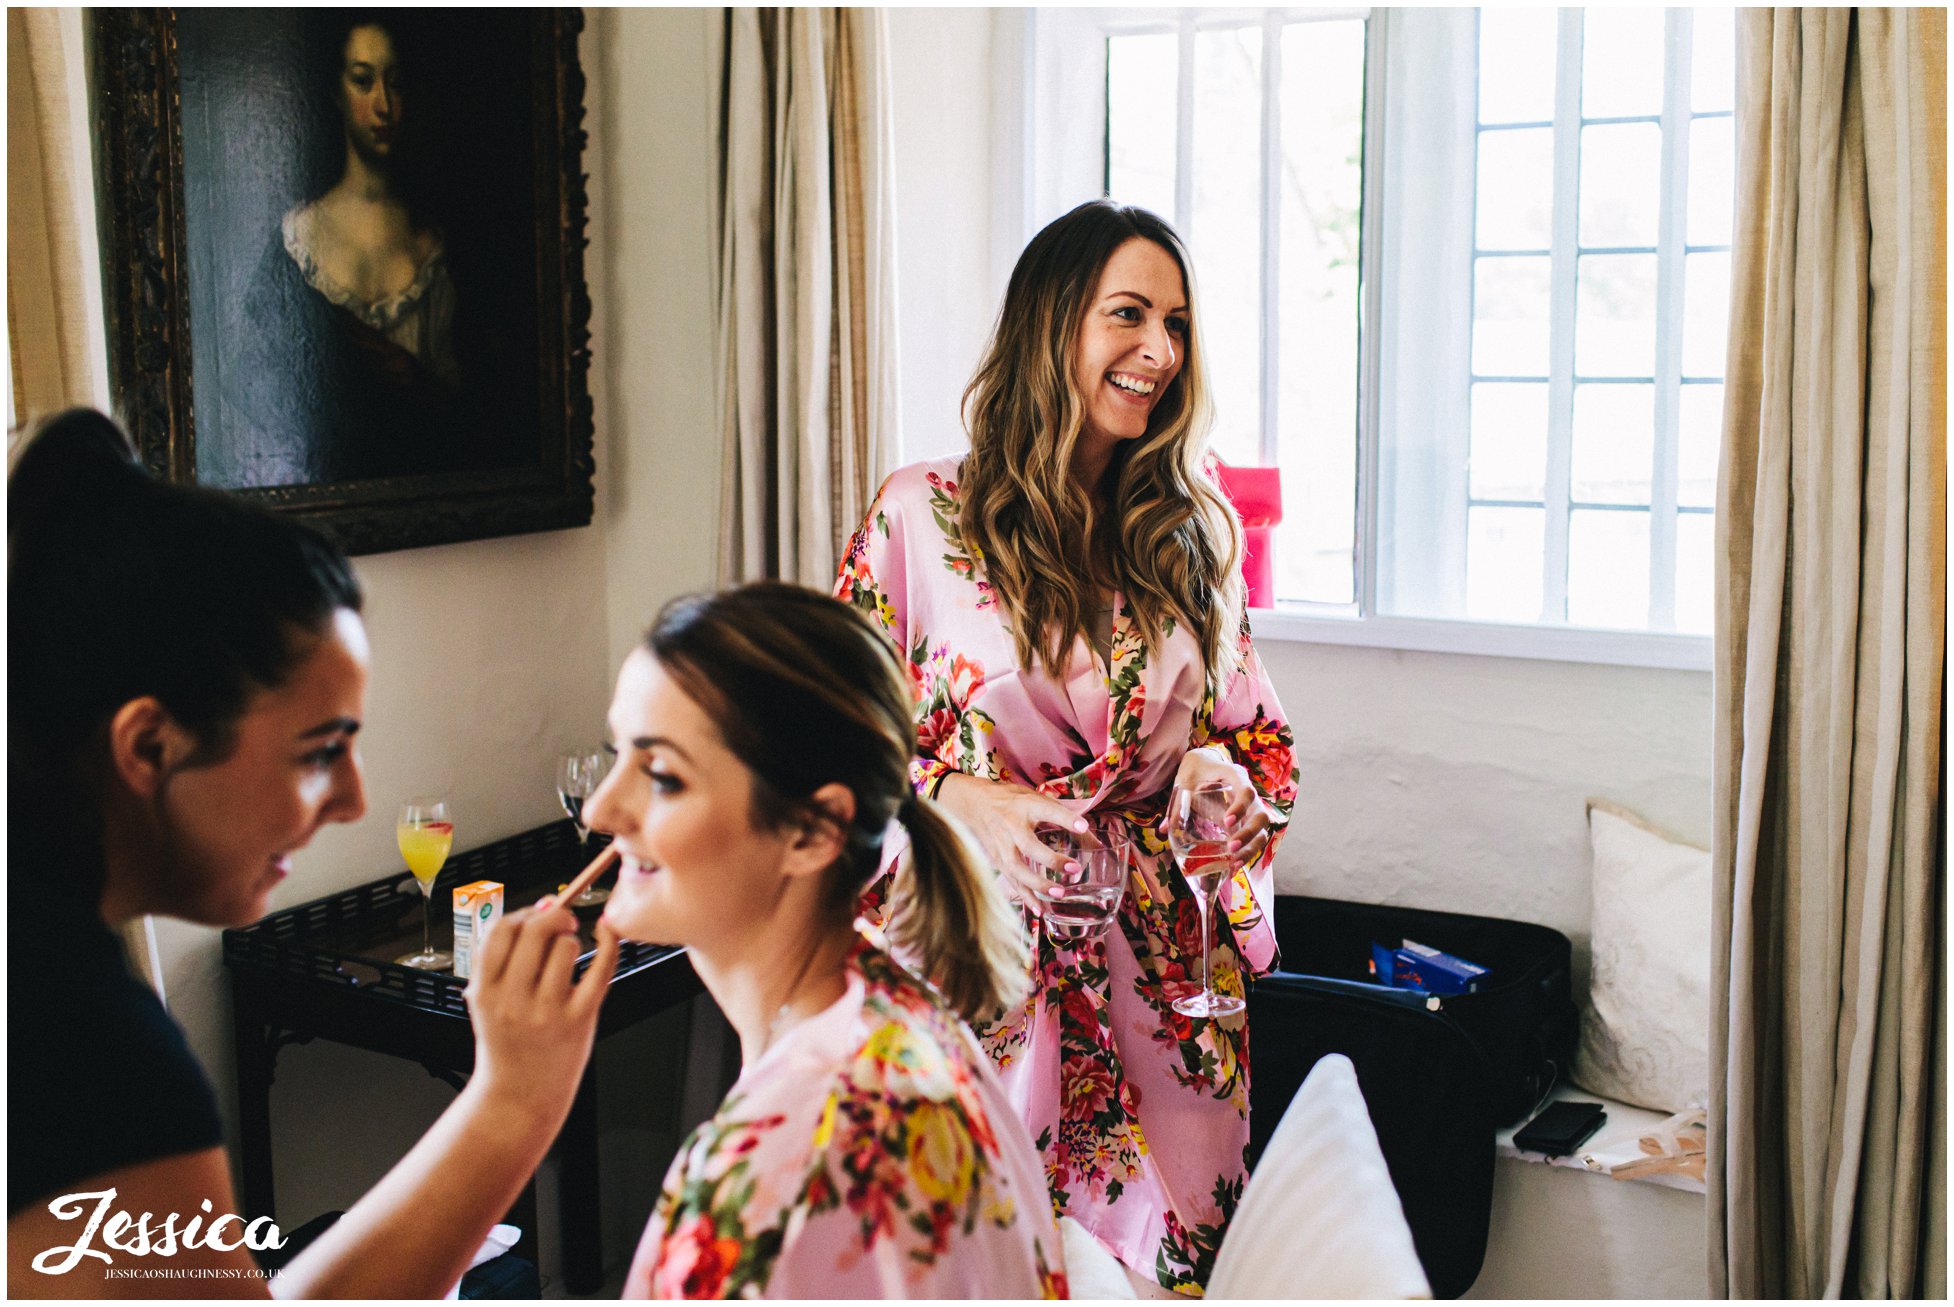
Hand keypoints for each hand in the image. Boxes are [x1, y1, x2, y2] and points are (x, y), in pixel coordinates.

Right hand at [464, 903, 619, 1128]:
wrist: (519, 1098)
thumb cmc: (507, 1045)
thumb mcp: (485, 1003)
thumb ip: (504, 958)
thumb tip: (543, 905)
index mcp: (484, 992)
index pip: (501, 930)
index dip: (522, 913)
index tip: (535, 915)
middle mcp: (513, 1001)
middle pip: (535, 931)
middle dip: (554, 916)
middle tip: (563, 920)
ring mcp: (547, 1012)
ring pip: (566, 947)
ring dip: (571, 941)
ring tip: (568, 957)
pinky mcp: (579, 1020)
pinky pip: (601, 968)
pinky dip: (609, 943)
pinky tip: (607, 933)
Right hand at [934, 772, 1089, 913]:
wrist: (974, 803)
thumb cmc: (1012, 801)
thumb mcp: (1035, 798)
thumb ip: (1062, 815)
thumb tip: (1092, 839)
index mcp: (1025, 805)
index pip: (1047, 810)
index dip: (1066, 818)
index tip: (1083, 827)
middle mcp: (1011, 826)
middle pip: (1029, 846)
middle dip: (1051, 859)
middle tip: (1074, 868)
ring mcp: (1001, 845)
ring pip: (1017, 869)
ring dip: (1038, 883)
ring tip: (1059, 893)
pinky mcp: (997, 860)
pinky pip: (1012, 881)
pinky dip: (1026, 897)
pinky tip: (1040, 910)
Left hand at [1160, 746, 1277, 863]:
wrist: (1204, 765)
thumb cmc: (1195, 771)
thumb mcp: (1185, 782)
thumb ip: (1177, 804)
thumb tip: (1164, 830)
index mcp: (1235, 776)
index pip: (1246, 791)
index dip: (1240, 807)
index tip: (1227, 822)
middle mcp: (1249, 793)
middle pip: (1261, 814)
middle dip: (1249, 833)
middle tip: (1231, 847)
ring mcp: (1251, 808)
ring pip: (1262, 830)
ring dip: (1251, 848)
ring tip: (1234, 864)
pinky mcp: (1247, 822)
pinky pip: (1255, 838)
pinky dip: (1247, 853)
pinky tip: (1233, 867)